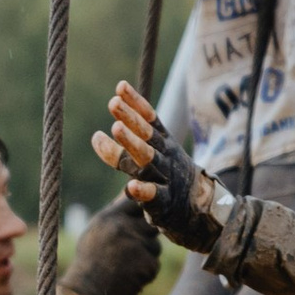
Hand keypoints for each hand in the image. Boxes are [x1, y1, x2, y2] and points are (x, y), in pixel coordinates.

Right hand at [60, 194, 161, 294]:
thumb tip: (131, 192)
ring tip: (125, 266)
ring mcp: (136, 246)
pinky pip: (154, 264)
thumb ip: (115, 214)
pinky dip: (145, 272)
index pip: (136, 201)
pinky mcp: (146, 265)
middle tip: (132, 250)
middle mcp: (123, 228)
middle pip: (151, 223)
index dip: (142, 210)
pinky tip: (129, 277)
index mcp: (109, 217)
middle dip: (146, 236)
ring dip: (146, 256)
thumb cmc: (89, 262)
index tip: (140, 220)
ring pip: (155, 245)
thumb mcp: (95, 232)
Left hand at [93, 85, 224, 252]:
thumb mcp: (151, 157)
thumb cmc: (167, 177)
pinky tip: (131, 187)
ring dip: (132, 144)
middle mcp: (164, 157)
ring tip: (115, 129)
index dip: (136, 103)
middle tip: (113, 103)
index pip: (150, 119)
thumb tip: (96, 136)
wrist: (198, 208)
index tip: (120, 87)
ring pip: (148, 160)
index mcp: (163, 144)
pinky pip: (154, 195)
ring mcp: (165, 178)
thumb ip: (125, 147)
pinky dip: (143, 191)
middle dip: (130, 118)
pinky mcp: (164, 202)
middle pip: (147, 135)